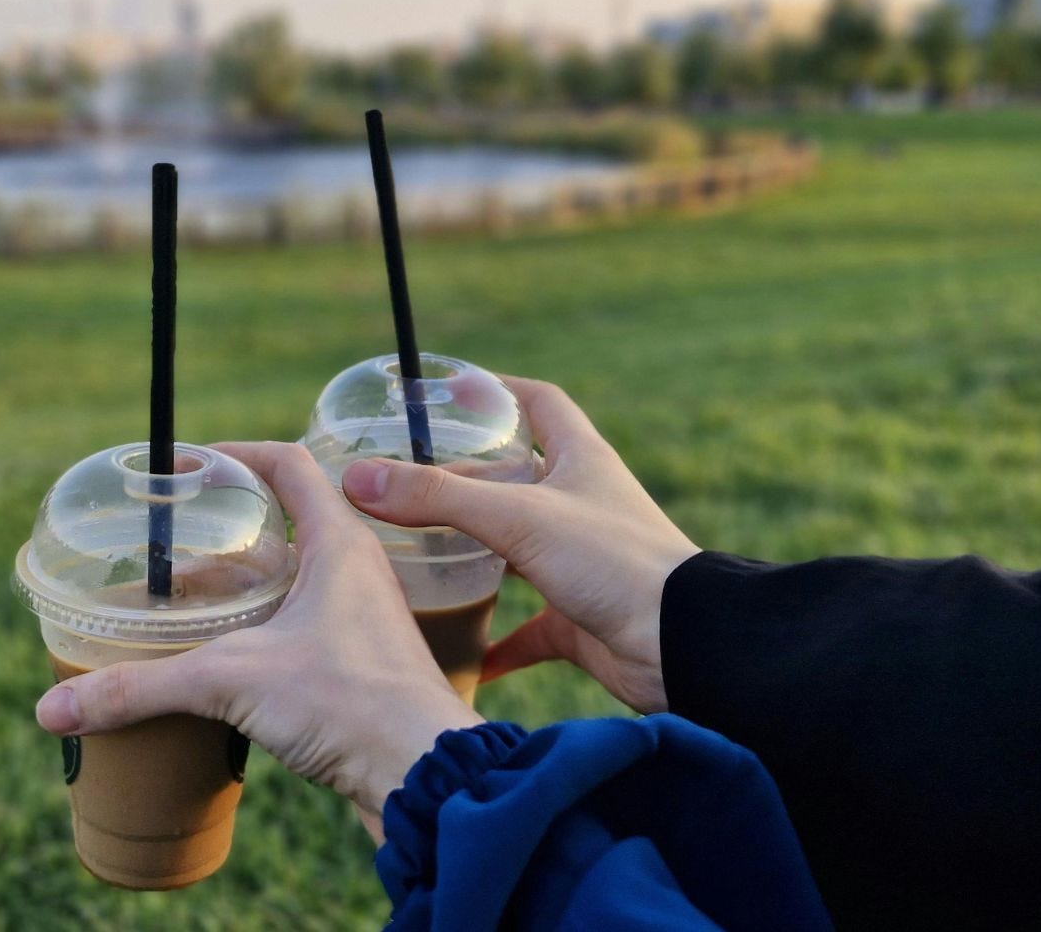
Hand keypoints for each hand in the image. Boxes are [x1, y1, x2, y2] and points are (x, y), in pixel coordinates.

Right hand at [34, 441, 481, 826]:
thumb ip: (141, 688)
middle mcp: (356, 572)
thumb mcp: (232, 681)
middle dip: (224, 533)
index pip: (289, 465)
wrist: (424, 776)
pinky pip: (304, 631)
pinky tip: (225, 662)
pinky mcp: (360, 668)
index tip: (188, 463)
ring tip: (184, 603)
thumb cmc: (352, 705)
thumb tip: (55, 707)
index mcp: (339, 543)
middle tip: (170, 545)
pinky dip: (261, 634)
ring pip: (295, 583)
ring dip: (242, 588)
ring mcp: (362, 621)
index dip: (236, 454)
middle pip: (287, 525)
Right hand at [340, 377, 699, 713]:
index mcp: (582, 461)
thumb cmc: (616, 563)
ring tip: (418, 555)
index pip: (541, 404)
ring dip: (475, 554)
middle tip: (407, 483)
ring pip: (518, 551)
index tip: (452, 391)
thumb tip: (358, 479)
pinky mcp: (580, 619)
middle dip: (466, 480)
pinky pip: (528, 628)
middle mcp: (583, 506)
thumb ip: (438, 498)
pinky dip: (494, 639)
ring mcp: (582, 564)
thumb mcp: (519, 518)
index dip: (498, 392)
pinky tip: (459, 650)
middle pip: (517, 480)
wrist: (682, 645)